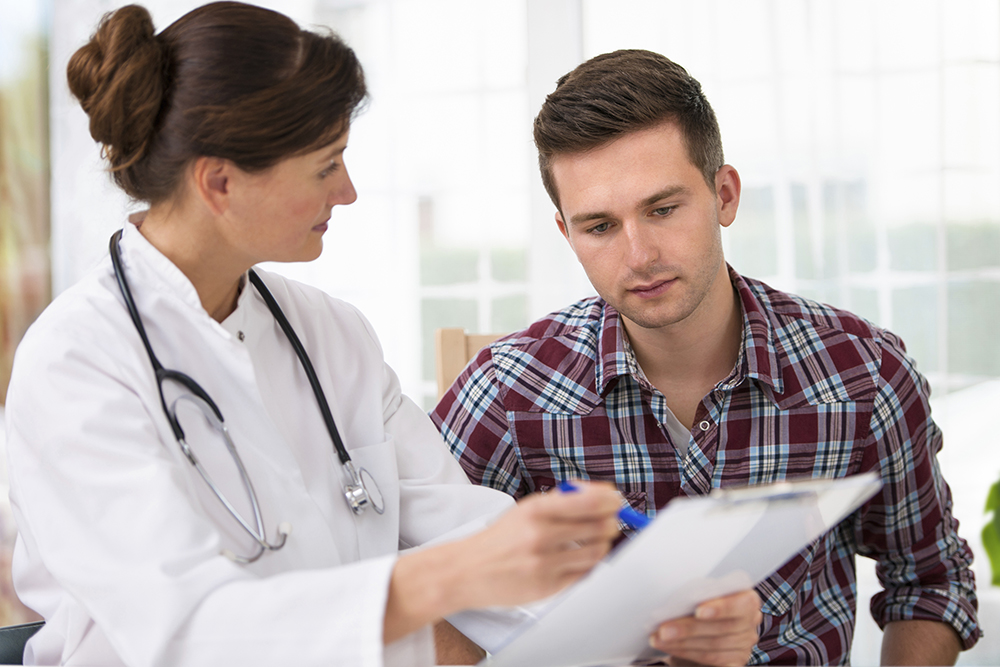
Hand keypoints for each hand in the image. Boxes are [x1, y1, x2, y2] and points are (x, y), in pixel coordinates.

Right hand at [384, 480, 621, 643]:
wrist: (466, 571)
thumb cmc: (499, 539)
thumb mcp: (525, 510)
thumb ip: (562, 501)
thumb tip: (602, 495)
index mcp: (535, 510)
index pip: (588, 501)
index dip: (610, 500)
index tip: (616, 500)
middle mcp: (540, 536)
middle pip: (598, 527)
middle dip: (610, 523)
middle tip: (610, 521)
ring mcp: (544, 564)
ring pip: (596, 552)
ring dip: (602, 544)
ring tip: (594, 540)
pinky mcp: (547, 587)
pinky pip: (584, 574)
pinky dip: (588, 565)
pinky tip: (579, 559)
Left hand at [650, 589, 761, 666]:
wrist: (711, 621)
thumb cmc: (704, 600)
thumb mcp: (706, 592)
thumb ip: (699, 594)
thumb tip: (675, 600)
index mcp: (748, 600)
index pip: (741, 604)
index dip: (720, 608)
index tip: (698, 611)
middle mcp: (750, 624)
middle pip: (720, 629)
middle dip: (688, 629)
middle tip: (663, 629)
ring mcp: (744, 646)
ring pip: (712, 648)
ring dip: (681, 644)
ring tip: (658, 639)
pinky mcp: (734, 662)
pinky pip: (711, 662)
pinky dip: (687, 654)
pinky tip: (670, 651)